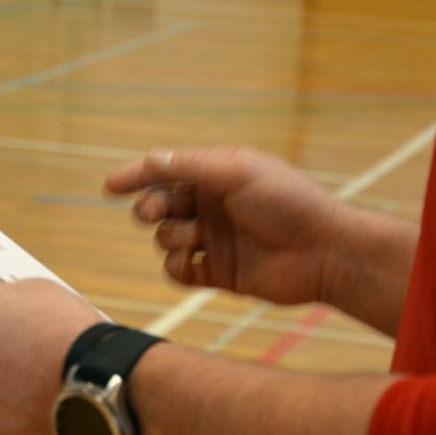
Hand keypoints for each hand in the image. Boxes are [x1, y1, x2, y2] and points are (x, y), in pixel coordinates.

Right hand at [105, 147, 348, 305]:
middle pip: (159, 205)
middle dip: (150, 208)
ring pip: (165, 238)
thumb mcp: (237, 173)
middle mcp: (211, 206)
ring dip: (171, 237)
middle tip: (154, 212)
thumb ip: (190, 167)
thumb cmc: (288, 202)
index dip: (135, 176)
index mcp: (216, 176)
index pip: (165, 172)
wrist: (325, 253)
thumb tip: (151, 161)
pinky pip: (177, 271)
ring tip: (194, 239)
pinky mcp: (217, 273)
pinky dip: (175, 268)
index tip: (110, 187)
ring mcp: (213, 240)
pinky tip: (190, 263)